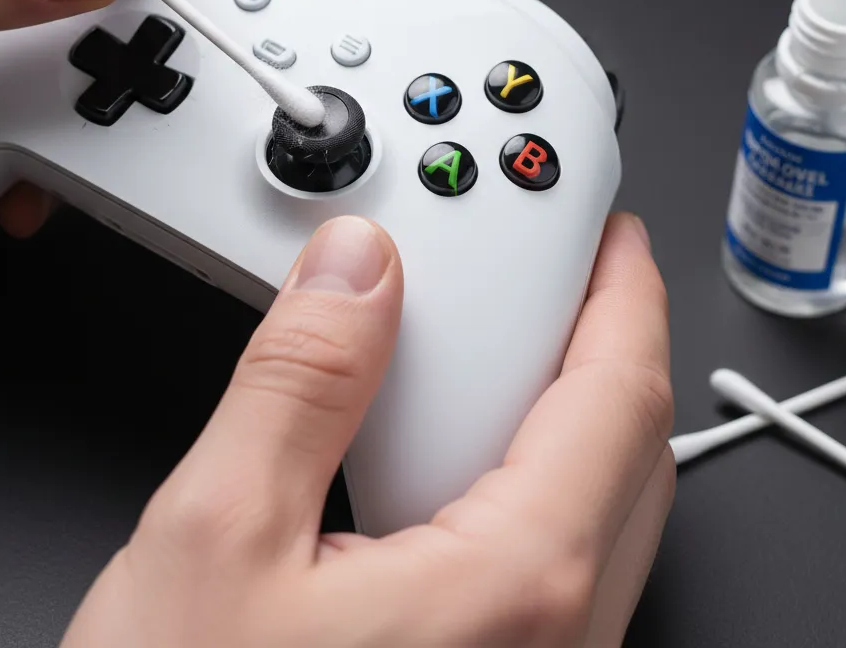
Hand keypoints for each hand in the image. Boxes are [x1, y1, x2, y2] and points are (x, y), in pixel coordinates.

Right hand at [61, 213, 673, 647]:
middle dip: (608, 341)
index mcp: (514, 591)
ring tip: (505, 340)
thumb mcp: (216, 539)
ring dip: (563, 405)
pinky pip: (548, 555)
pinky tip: (456, 448)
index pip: (621, 397)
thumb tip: (353, 270)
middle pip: (628, 449)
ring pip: (594, 505)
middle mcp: (552, 645)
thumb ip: (297, 381)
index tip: (611, 239)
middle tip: (565, 274)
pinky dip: (523, 471)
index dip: (625, 296)